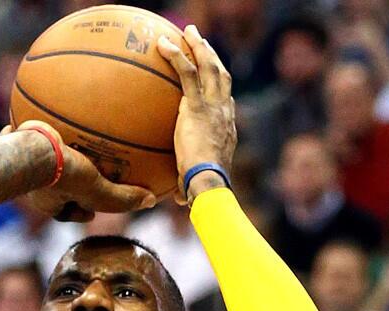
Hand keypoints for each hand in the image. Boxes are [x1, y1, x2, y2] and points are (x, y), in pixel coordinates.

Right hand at [6, 122, 155, 222]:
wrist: (21, 153)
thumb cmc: (59, 175)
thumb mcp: (95, 189)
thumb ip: (121, 198)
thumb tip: (151, 201)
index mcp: (48, 202)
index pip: (65, 213)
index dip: (80, 212)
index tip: (90, 211)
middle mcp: (31, 188)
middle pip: (49, 189)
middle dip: (61, 182)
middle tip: (76, 174)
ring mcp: (18, 168)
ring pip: (33, 161)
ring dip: (43, 153)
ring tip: (54, 138)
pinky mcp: (7, 146)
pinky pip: (18, 136)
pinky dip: (25, 129)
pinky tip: (35, 111)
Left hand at [156, 25, 236, 203]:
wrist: (208, 182)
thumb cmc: (203, 189)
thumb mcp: (195, 184)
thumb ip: (187, 185)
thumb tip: (180, 200)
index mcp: (226, 126)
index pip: (225, 99)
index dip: (220, 84)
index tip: (212, 73)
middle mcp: (224, 111)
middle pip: (221, 74)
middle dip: (211, 55)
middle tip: (200, 40)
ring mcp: (212, 105)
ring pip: (208, 66)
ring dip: (198, 46)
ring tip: (188, 31)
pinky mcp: (196, 105)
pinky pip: (186, 73)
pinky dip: (176, 55)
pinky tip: (162, 44)